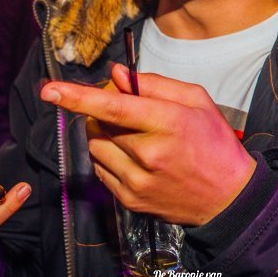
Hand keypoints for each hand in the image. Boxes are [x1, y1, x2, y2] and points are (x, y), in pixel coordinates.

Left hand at [41, 66, 255, 226]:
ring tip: (134, 134)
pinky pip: (101, 169)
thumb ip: (154, 84)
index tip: (49, 89)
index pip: (113, 107)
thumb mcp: (196, 101)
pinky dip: (109, 156)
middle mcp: (148, 154)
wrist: (228, 197)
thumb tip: (116, 76)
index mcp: (168, 123)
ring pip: (95, 146)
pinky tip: (134, 155)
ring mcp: (137, 180)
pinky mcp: (130, 199)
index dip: (77, 97)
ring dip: (104, 133)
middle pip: (99, 124)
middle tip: (127, 107)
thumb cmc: (214, 142)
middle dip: (102, 110)